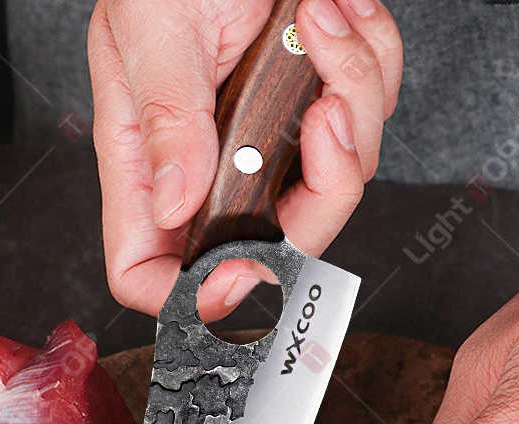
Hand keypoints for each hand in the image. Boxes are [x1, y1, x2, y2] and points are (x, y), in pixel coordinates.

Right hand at [88, 0, 401, 321]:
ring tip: (324, 24)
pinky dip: (369, 68)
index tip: (244, 270)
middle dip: (318, 192)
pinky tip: (337, 15)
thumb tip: (174, 206)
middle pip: (270, 251)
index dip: (195, 300)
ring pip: (332, 189)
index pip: (151, 276)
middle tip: (323, 114)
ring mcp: (264, 149)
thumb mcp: (153, 28)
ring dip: (353, 103)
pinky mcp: (309, 116)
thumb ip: (166, 123)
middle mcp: (207, 172)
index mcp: (149, 167)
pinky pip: (362, 129)